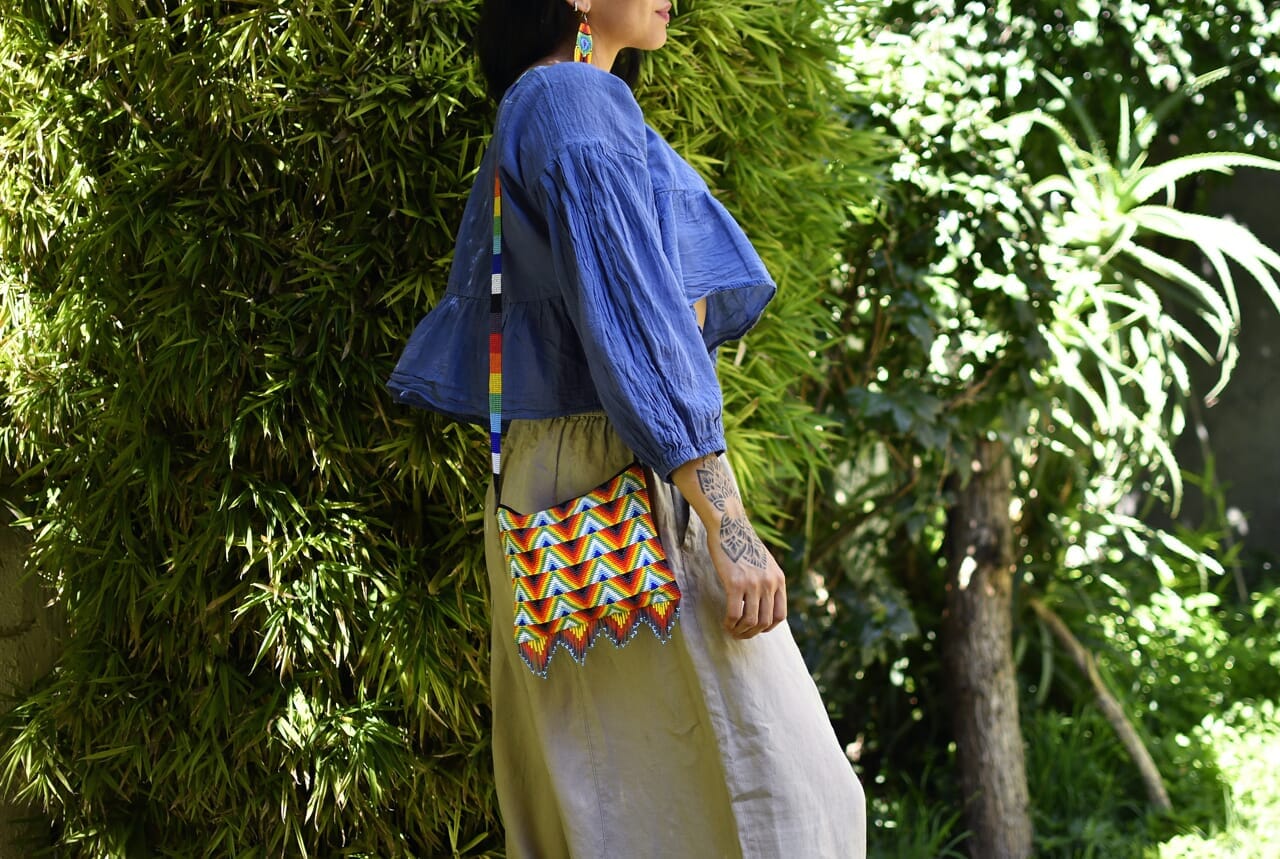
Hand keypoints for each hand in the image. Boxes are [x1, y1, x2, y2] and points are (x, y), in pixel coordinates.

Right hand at [670, 453, 787, 638]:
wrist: (729, 525)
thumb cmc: (741, 543)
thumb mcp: (763, 562)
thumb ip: (766, 580)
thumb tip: (762, 601)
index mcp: (778, 579)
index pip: (780, 614)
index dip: (768, 627)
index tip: (756, 628)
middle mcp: (769, 583)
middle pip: (766, 621)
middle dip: (752, 632)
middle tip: (740, 633)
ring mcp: (754, 584)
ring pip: (751, 621)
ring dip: (741, 631)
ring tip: (731, 630)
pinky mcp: (735, 583)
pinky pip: (735, 614)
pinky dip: (730, 624)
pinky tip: (725, 623)